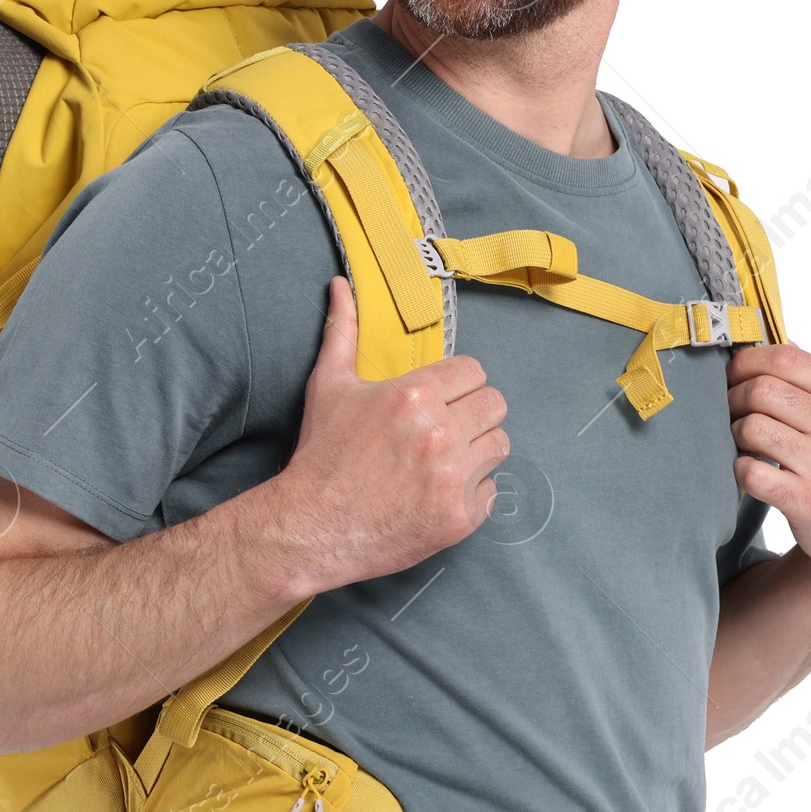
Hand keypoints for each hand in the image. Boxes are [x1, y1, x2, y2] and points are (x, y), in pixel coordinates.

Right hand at [270, 274, 510, 594]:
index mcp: (414, 394)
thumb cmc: (321, 454)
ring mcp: (454, 477)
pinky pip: (491, 491)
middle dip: (471, 413)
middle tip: (444, 428)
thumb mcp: (329, 385)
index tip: (439, 397)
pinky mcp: (460, 517)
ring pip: (499, 445)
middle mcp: (441, 432)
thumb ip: (342, 330)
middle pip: (495, 404)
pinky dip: (470, 493)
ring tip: (443, 459)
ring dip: (477, 450)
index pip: (474, 371)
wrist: (311, 526)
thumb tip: (341, 285)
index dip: (457, 382)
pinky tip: (438, 492)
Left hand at [726, 341, 810, 598]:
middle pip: (761, 390)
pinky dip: (739, 470)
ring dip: (735, 435)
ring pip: (751, 427)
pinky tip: (751, 472)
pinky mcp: (808, 501)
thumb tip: (771, 336)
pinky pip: (749, 470)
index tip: (734, 373)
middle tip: (734, 413)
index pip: (786, 358)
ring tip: (746, 444)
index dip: (747, 361)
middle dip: (735, 398)